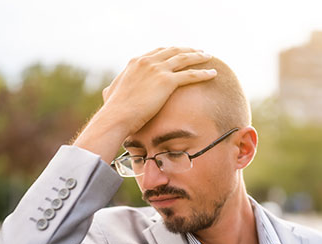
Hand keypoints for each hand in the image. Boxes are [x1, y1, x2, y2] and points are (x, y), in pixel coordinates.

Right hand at [73, 47, 215, 162]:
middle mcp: (147, 61)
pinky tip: (213, 73)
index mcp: (136, 62)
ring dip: (199, 57)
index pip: (158, 52)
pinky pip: (191, 75)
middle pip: (173, 51)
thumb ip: (114, 88)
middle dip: (188, 50)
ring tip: (209, 57)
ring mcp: (157, 70)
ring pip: (184, 59)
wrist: (117, 116)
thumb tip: (108, 92)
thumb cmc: (114, 110)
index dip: (172, 51)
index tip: (181, 52)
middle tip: (199, 51)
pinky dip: (204, 73)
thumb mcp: (111, 93)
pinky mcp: (166, 81)